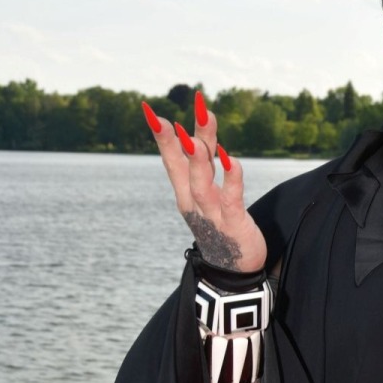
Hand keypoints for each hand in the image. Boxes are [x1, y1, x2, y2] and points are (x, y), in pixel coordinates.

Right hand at [142, 92, 266, 271]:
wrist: (231, 270)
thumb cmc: (219, 225)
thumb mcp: (206, 191)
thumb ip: (204, 164)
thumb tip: (196, 134)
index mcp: (186, 192)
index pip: (173, 160)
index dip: (163, 137)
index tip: (150, 112)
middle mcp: (194, 201)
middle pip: (183, 168)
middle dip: (175, 143)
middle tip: (167, 119)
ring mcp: (212, 213)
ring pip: (201, 185)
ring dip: (199, 162)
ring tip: (196, 140)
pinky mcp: (233, 223)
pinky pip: (231, 199)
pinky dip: (231, 180)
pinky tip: (233, 162)